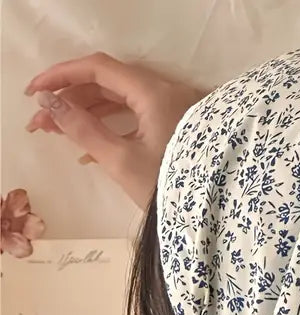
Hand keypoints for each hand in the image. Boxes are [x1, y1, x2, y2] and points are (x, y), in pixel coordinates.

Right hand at [25, 53, 205, 208]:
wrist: (219, 215)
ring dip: (90, 115)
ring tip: (59, 134)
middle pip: (110, 84)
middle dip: (73, 100)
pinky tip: (91, 150)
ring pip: (125, 102)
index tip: (34, 93)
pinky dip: (114, 128)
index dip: (62, 76)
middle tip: (42, 122)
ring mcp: (178, 111)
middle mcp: (169, 94)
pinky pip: (141, 118)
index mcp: (155, 94)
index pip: (99, 68)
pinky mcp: (181, 131)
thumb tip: (49, 105)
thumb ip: (83, 130)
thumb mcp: (122, 161)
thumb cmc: (172, 189)